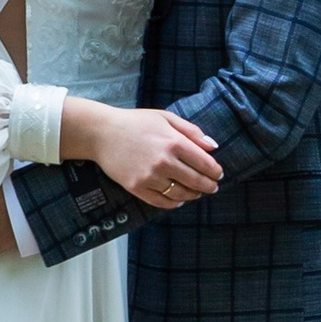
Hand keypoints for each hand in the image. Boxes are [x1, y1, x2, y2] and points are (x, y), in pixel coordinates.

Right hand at [63, 100, 223, 209]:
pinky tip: (178, 200)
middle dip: (208, 186)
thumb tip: (213, 146)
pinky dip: (173, 203)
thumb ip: (191, 131)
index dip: (215, 171)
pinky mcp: (137, 188)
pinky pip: (161, 202)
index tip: (219, 174)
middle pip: (195, 181)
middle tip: (213, 187)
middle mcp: (164, 162)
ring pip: (180, 194)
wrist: (102, 133)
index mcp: (174, 142)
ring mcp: (150, 177)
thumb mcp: (165, 118)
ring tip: (197, 193)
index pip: (204, 163)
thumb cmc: (135, 122)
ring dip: (193, 195)